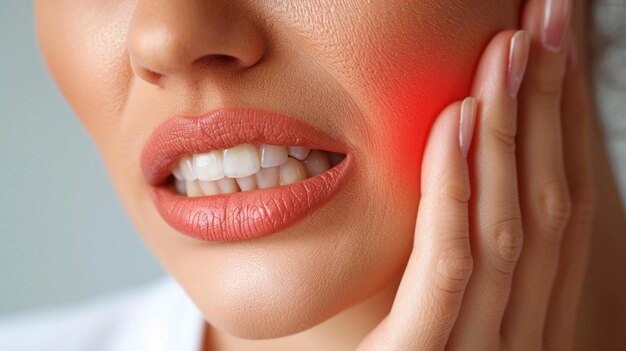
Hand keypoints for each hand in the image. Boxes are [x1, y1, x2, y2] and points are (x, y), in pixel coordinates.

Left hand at [356, 0, 594, 348]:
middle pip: (549, 205)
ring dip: (512, 134)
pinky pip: (450, 270)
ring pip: (513, 229)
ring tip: (506, 54)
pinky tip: (458, 122)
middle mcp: (528, 335)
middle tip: (542, 23)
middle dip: (550, 111)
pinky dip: (458, 193)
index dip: (563, 125)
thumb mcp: (440, 302)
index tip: (552, 48)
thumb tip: (474, 156)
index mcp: (535, 318)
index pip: (558, 207)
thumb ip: (465, 251)